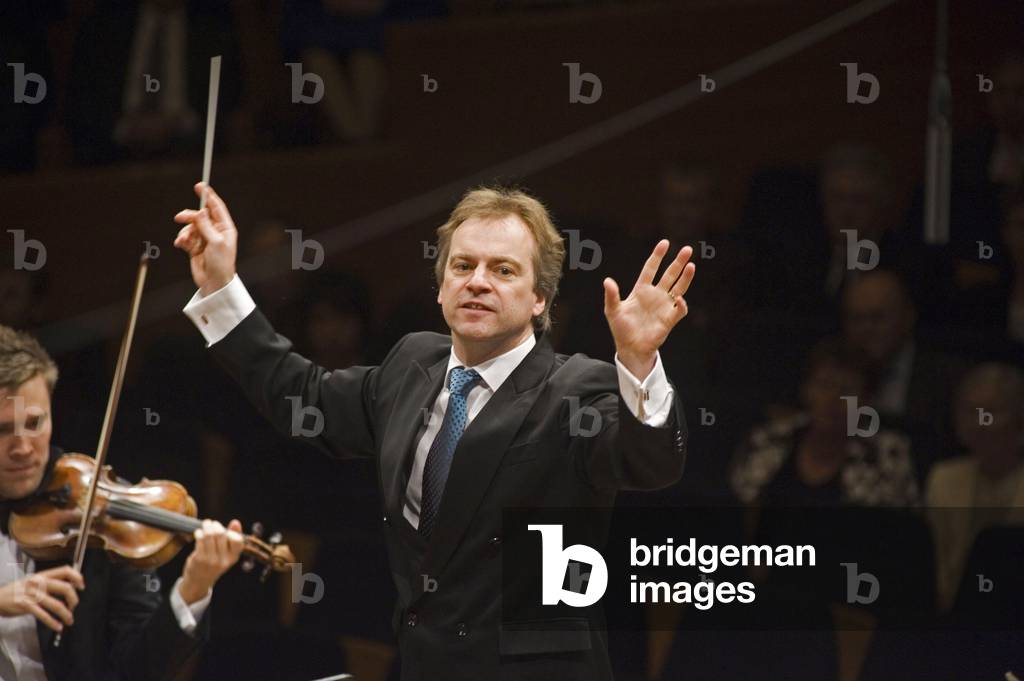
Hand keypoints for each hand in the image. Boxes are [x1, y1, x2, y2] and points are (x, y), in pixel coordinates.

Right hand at [0, 565, 83, 632]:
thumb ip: (49, 582)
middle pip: (65, 587)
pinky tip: (58, 627)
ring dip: (66, 614)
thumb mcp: (33, 581)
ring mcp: (32, 594)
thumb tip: (70, 586)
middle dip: (74, 599)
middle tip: (74, 606)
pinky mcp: (26, 606)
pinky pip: (44, 615)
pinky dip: (53, 623)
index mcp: (42, 575)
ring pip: (56, 604)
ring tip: (69, 620)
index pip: (65, 570)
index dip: (77, 577)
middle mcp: (38, 583)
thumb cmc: (16, 591)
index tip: (82, 586)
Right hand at [173, 183, 238, 295]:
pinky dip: (181, 239)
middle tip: (180, 218)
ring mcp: (204, 239)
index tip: (199, 185)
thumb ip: (206, 226)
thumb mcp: (215, 243)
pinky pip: (185, 237)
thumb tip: (200, 211)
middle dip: (189, 216)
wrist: (214, 283)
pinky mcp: (195, 247)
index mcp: (225, 229)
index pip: (216, 207)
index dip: (208, 196)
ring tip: (183, 241)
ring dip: (185, 232)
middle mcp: (215, 232)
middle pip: (200, 216)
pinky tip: (180, 244)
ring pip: (190, 227)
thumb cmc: (221, 264)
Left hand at [178, 519, 243, 604]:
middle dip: (215, 525)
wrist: (198, 582)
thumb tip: (236, 522)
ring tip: (205, 525)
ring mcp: (211, 560)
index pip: (238, 541)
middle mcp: (223, 560)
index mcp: (233, 558)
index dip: (233, 531)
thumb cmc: (213, 564)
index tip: (227, 529)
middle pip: (221, 534)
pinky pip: (200, 539)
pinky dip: (199, 533)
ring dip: (206, 526)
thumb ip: (232, 538)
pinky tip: (198, 533)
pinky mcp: (199, 559)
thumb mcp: (226, 554)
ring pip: (210, 535)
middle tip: (211, 524)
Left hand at [603, 240, 694, 379]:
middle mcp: (655, 295)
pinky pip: (679, 309)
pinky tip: (679, 299)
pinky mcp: (669, 319)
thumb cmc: (621, 329)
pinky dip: (681, 304)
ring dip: (685, 278)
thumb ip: (611, 295)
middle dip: (678, 262)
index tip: (665, 243)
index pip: (651, 269)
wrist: (630, 348)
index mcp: (641, 290)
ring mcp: (664, 306)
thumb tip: (607, 281)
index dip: (657, 256)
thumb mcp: (612, 310)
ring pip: (678, 288)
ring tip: (691, 265)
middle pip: (669, 275)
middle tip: (687, 249)